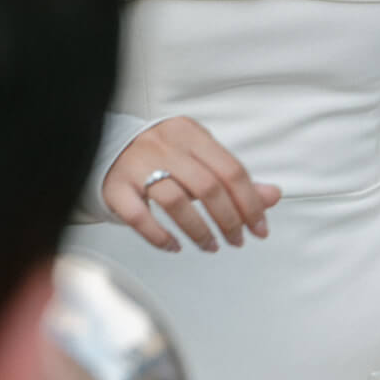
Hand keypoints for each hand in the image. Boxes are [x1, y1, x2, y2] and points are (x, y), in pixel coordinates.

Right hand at [102, 117, 282, 254]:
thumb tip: (273, 196)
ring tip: (211, 245)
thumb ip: (234, 179)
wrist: (106, 149)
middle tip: (237, 240)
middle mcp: (163, 145)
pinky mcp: (115, 188)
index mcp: (189, 133)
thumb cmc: (162, 157)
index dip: (250, 202)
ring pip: (175, 201)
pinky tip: (174, 246)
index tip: (259, 227)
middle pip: (207, 186)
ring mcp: (136, 165)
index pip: (230, 169)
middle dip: (228, 220)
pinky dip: (160, 236)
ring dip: (199, 230)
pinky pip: (139, 217)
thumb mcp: (200, 158)